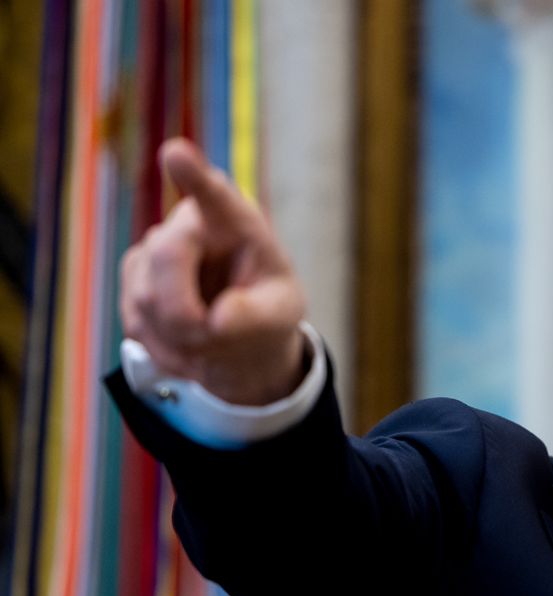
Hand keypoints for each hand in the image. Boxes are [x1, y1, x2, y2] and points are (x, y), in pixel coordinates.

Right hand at [120, 137, 306, 405]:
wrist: (240, 334)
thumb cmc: (267, 310)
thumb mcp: (281, 314)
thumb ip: (258, 317)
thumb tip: (216, 321)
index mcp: (236, 221)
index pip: (214, 195)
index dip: (192, 174)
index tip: (176, 153)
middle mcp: (190, 224)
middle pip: (165, 257)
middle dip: (184, 311)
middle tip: (211, 338)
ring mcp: (154, 250)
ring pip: (146, 298)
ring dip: (180, 336)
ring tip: (212, 340)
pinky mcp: (133, 281)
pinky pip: (137, 322)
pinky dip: (166, 347)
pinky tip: (189, 344)